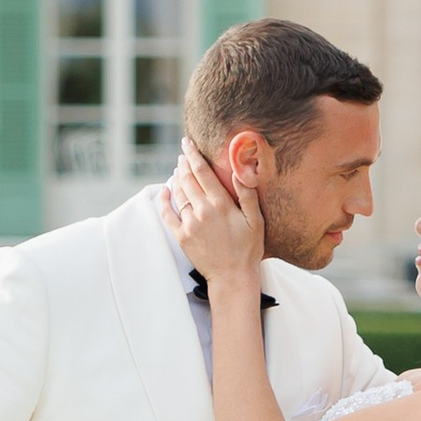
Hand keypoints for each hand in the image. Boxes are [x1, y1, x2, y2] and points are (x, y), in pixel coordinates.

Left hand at [164, 142, 263, 289]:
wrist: (233, 277)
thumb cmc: (248, 249)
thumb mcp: (255, 220)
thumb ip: (247, 194)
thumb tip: (241, 170)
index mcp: (220, 204)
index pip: (203, 171)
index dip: (194, 154)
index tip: (188, 143)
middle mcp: (202, 210)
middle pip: (188, 179)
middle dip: (184, 162)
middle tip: (183, 152)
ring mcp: (190, 223)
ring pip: (178, 193)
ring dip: (177, 177)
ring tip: (178, 168)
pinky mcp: (182, 236)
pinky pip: (167, 214)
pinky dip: (164, 200)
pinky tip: (165, 191)